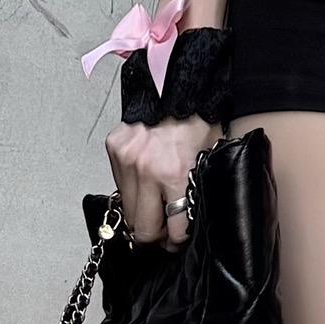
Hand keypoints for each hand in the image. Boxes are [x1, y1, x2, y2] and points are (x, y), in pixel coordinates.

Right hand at [104, 113, 226, 248]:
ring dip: (140, 215)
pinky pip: (119, 186)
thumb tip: (190, 220)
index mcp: (175, 174)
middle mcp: (147, 171)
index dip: (178, 239)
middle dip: (155, 236)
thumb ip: (198, 190)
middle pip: (144, 229)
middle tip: (163, 233)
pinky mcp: (114, 150)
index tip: (178, 238)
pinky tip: (143, 184)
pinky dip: (130, 190)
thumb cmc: (198, 119)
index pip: (174, 229)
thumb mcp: (210, 157)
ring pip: (127, 212)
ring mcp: (126, 161)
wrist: (176, 84)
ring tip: (153, 209)